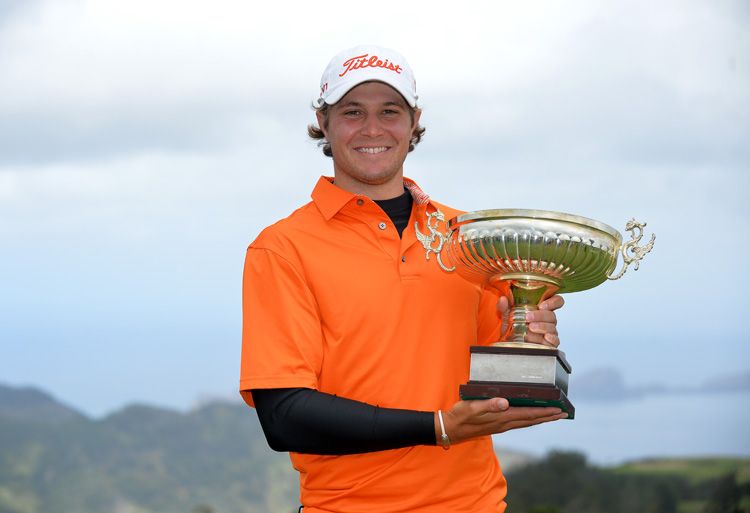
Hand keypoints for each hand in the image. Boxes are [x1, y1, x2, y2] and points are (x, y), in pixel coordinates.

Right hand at [436, 398, 567, 444]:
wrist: (450, 429)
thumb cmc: (460, 416)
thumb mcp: (472, 408)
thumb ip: (489, 405)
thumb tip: (505, 402)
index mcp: (502, 418)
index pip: (529, 415)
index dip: (545, 413)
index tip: (560, 411)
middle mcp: (504, 423)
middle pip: (532, 420)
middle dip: (548, 417)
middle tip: (564, 413)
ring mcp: (501, 426)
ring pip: (526, 422)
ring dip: (540, 418)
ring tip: (552, 415)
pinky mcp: (496, 425)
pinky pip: (518, 422)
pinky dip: (529, 419)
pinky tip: (529, 416)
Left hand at [497, 294, 563, 347]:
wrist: (507, 343)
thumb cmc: (510, 328)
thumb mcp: (505, 316)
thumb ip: (504, 307)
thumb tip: (502, 300)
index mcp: (540, 309)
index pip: (556, 301)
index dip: (553, 302)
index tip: (542, 305)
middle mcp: (547, 319)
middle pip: (552, 315)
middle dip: (540, 315)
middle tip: (528, 317)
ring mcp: (549, 331)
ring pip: (552, 327)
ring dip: (541, 327)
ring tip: (529, 328)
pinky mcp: (548, 343)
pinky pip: (555, 340)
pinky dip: (550, 338)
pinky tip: (544, 337)